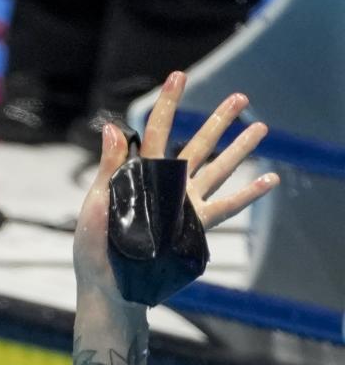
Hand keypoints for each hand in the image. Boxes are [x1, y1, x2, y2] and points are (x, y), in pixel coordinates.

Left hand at [73, 72, 279, 301]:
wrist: (109, 288)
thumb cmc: (95, 249)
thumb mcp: (97, 205)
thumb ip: (109, 169)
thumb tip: (113, 127)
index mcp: (140, 175)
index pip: (156, 132)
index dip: (168, 103)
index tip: (179, 76)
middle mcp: (166, 186)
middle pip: (198, 145)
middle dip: (219, 121)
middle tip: (241, 97)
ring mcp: (183, 206)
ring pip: (217, 171)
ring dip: (240, 149)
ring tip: (260, 128)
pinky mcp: (193, 229)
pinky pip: (226, 209)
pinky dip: (249, 195)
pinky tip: (270, 180)